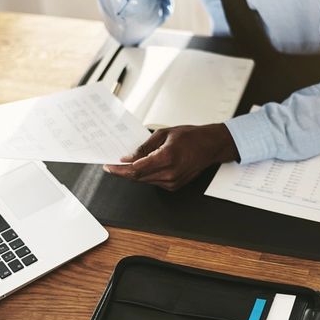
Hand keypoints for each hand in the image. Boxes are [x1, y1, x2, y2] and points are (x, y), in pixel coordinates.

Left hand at [104, 124, 239, 190]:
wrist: (210, 146)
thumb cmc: (191, 137)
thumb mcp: (164, 134)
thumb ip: (144, 147)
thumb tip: (129, 157)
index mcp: (167, 158)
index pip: (136, 169)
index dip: (119, 169)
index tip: (109, 166)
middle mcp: (170, 173)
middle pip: (138, 178)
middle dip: (123, 172)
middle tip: (113, 166)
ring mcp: (173, 182)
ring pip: (144, 181)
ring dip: (134, 175)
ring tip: (126, 165)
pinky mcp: (174, 186)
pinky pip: (153, 182)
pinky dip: (145, 176)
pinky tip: (142, 168)